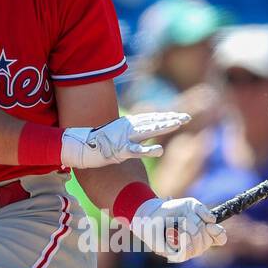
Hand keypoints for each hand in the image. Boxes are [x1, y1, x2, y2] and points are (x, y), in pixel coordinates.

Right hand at [61, 111, 189, 169]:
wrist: (81, 147)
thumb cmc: (101, 144)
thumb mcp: (121, 136)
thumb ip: (135, 134)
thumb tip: (149, 132)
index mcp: (129, 124)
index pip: (152, 119)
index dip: (167, 117)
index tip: (183, 117)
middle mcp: (129, 128)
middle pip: (153, 122)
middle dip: (170, 120)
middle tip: (186, 118)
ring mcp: (124, 138)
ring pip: (147, 131)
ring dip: (162, 128)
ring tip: (177, 124)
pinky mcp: (119, 150)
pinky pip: (136, 151)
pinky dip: (148, 151)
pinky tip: (160, 151)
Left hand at [129, 195, 227, 261]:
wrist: (153, 215)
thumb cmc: (173, 210)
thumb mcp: (190, 205)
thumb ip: (202, 211)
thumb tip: (213, 221)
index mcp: (205, 234)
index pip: (220, 238)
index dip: (219, 233)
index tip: (211, 225)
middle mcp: (198, 245)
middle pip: (207, 240)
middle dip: (197, 226)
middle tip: (185, 219)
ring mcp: (188, 252)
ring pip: (197, 246)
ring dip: (189, 231)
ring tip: (179, 224)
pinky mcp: (176, 256)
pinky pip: (185, 252)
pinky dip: (182, 240)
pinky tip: (177, 233)